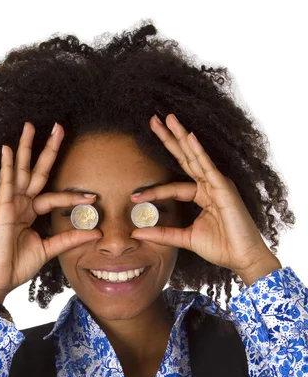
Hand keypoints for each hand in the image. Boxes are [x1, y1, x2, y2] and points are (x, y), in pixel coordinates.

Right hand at [0, 122, 99, 301]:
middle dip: (47, 150)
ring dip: (26, 148)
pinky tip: (7, 148)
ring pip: (20, 170)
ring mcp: (10, 204)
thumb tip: (95, 232)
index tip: (93, 197)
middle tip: (59, 127)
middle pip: (36, 171)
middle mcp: (20, 204)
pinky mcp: (2, 209)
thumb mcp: (49, 250)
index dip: (73, 195)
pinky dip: (6, 166)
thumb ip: (69, 239)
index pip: (54, 196)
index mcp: (30, 212)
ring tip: (31, 126)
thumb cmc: (17, 265)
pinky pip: (5, 184)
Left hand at [130, 113, 278, 278]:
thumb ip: (162, 233)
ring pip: (195, 156)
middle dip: (170, 139)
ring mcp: (217, 184)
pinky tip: (189, 137)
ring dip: (181, 136)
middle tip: (153, 120)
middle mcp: (210, 185)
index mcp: (202, 196)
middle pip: (185, 159)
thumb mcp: (185, 239)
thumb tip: (136, 232)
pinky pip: (208, 167)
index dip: (154, 191)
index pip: (173, 187)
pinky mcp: (224, 188)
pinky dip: (198, 152)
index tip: (134, 196)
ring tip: (168, 119)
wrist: (242, 257)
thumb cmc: (220, 247)